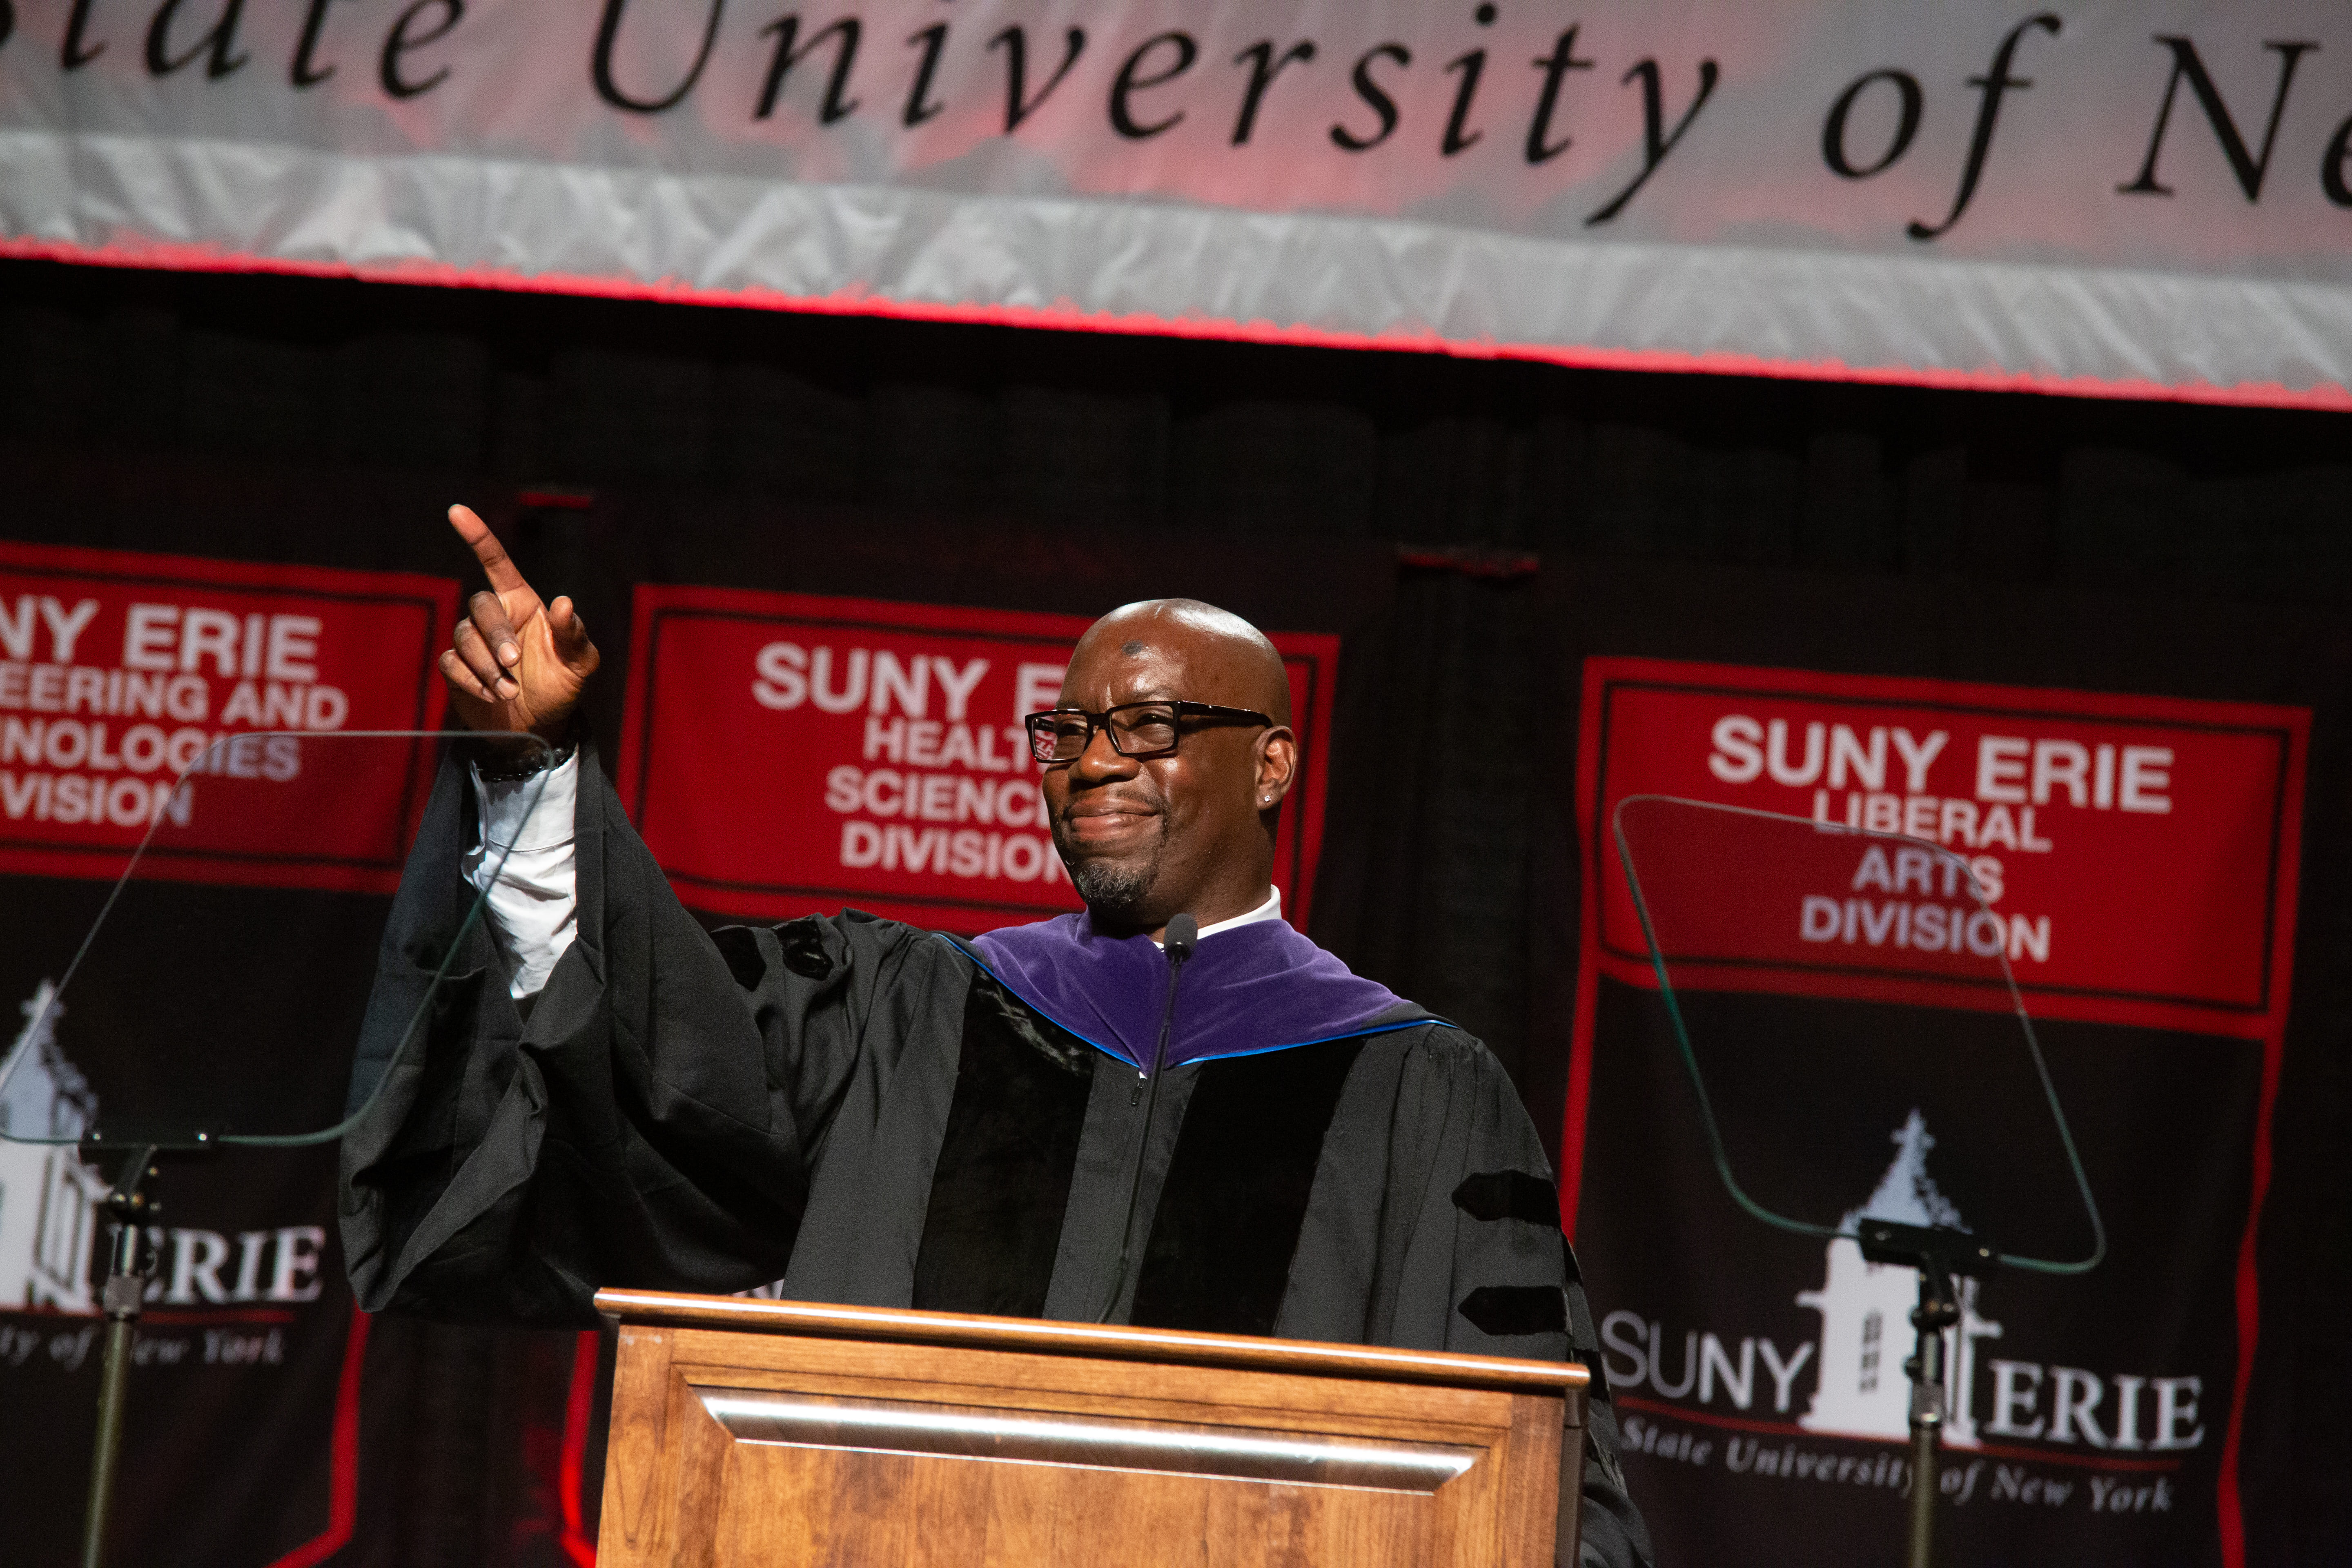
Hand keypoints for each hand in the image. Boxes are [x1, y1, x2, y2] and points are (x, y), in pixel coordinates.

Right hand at [439, 504, 599, 740]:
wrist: (541, 727)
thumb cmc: (562, 686)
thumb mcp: (581, 663)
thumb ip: (574, 635)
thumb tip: (564, 603)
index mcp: (523, 604)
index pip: (496, 562)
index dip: (478, 536)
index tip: (456, 510)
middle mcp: (496, 617)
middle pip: (480, 606)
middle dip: (496, 636)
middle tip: (514, 665)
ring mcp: (474, 642)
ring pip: (464, 637)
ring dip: (488, 667)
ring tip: (510, 690)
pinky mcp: (457, 668)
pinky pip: (451, 662)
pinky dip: (472, 681)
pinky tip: (494, 696)